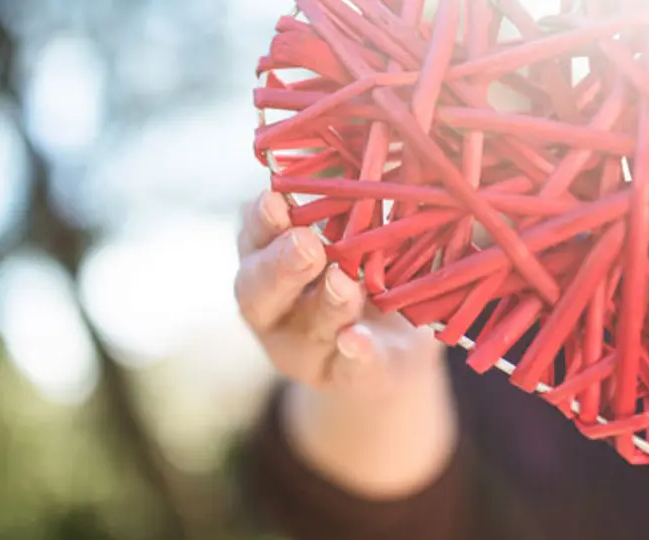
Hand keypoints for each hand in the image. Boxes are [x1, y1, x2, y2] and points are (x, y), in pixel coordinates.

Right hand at [233, 190, 442, 398]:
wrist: (396, 350)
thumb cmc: (370, 272)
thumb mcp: (359, 237)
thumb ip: (353, 207)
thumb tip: (368, 149)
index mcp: (268, 261)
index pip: (252, 238)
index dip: (259, 222)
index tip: (274, 200)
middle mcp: (275, 309)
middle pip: (259, 290)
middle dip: (281, 265)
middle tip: (306, 244)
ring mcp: (304, 351)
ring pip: (304, 329)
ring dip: (324, 304)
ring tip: (344, 283)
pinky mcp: (347, 379)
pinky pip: (346, 371)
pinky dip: (353, 355)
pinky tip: (358, 341)